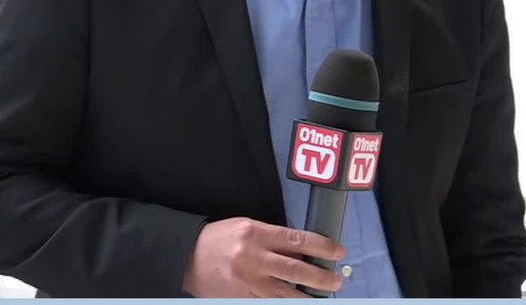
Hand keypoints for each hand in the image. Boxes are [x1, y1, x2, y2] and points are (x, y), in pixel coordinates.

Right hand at [182, 218, 345, 297]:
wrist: (187, 257)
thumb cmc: (219, 239)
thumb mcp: (246, 227)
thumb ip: (273, 238)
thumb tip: (304, 250)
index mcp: (256, 234)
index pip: (298, 240)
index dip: (322, 247)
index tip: (338, 252)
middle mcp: (254, 258)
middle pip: (297, 270)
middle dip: (322, 277)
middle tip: (336, 280)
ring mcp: (248, 281)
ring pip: (287, 294)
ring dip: (309, 297)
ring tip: (324, 297)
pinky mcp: (242, 298)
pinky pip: (269, 304)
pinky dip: (285, 304)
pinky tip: (297, 303)